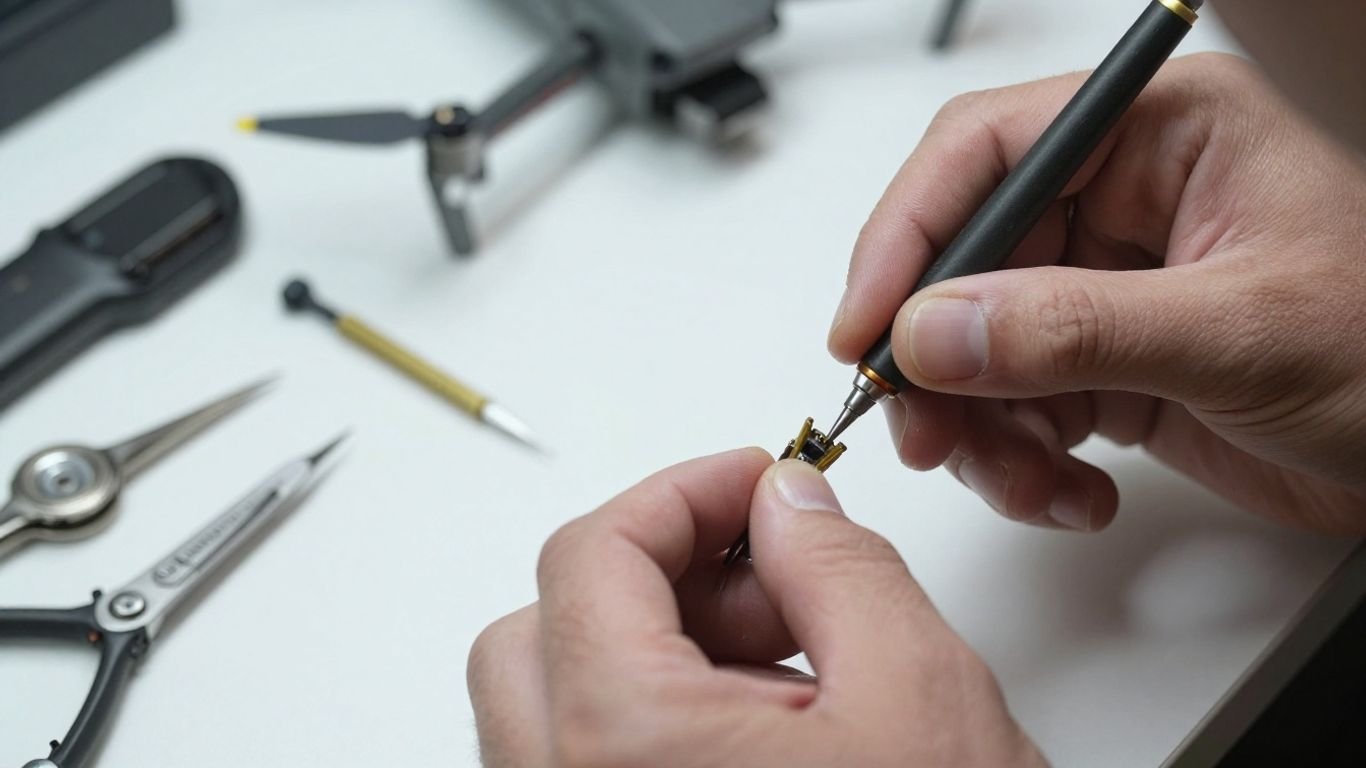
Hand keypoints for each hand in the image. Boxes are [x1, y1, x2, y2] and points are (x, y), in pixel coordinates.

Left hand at [468, 450, 1045, 766]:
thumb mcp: (918, 695)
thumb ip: (839, 567)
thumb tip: (788, 505)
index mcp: (622, 749)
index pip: (590, 556)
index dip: (679, 493)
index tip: (752, 483)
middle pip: (544, 628)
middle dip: (656, 575)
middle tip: (763, 572)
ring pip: (560, 704)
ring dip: (659, 651)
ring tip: (788, 667)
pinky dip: (658, 724)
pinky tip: (766, 736)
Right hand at [829, 52, 1365, 533]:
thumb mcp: (1238, 334)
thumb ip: (1074, 328)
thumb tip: (933, 332)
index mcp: (1160, 136)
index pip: (985, 154)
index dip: (907, 237)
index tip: (866, 328)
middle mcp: (1121, 201)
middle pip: (962, 262)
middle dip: (936, 361)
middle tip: (927, 434)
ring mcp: (1106, 286)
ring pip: (974, 348)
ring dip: (980, 430)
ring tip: (1028, 483)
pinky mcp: (1104, 362)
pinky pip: (1013, 406)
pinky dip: (1022, 462)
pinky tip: (1074, 492)